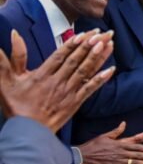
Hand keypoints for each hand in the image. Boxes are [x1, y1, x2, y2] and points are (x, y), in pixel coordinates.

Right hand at [0, 29, 114, 131]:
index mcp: (42, 74)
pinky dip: (101, 79)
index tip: (86, 33)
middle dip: (92, 44)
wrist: (28, 131)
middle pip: (78, 59)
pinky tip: (111, 70)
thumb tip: (12, 34)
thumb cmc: (16, 106)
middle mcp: (58, 81)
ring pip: (86, 70)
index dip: (75, 43)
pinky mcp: (75, 103)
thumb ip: (11, 58)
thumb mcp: (7, 81)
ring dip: (99, 56)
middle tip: (105, 33)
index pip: (61, 54)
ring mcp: (68, 92)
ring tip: (109, 44)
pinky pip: (90, 88)